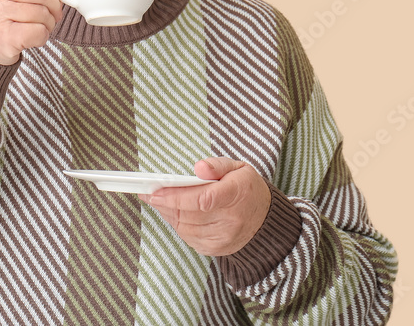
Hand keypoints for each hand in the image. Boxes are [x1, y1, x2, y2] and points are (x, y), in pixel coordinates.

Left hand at [138, 157, 270, 256]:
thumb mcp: (238, 167)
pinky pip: (188, 236)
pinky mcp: (216, 248)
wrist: (264, 221)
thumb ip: (217, 164)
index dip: (176, 196)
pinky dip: (177, 224)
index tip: (156, 191)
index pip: (203, 199)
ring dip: (168, 213)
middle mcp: (231, 220)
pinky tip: (174, 212)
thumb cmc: (247, 189)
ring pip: (184, 226)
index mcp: (237, 194)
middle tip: (149, 192)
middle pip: (188, 213)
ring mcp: (223, 237)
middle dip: (164, 202)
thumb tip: (198, 167)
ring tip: (159, 200)